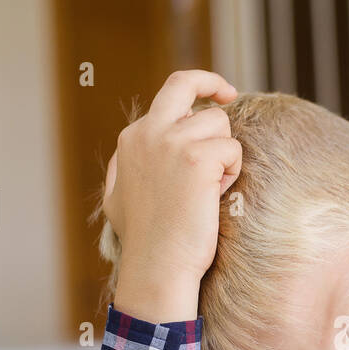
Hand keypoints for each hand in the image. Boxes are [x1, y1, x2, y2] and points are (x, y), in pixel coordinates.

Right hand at [102, 69, 241, 284]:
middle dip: (212, 83)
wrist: (157, 267)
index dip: (196, 93)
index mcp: (132, 137)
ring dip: (224, 155)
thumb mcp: (116, 197)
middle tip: (232, 94)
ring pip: (219, 124)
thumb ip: (123, 167)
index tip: (218, 95)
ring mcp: (172, 142)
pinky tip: (214, 197)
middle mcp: (149, 132)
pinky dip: (231, 173)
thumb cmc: (144, 241)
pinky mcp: (197, 159)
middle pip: (186, 84)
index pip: (169, 95)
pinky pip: (232, 150)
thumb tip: (129, 151)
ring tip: (209, 189)